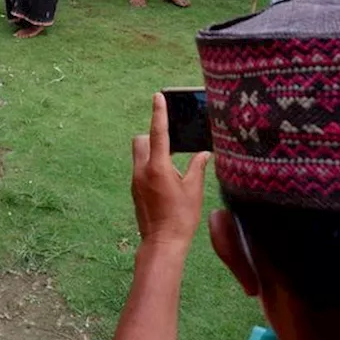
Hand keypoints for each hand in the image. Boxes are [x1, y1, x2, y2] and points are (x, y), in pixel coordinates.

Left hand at [130, 93, 209, 247]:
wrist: (162, 243)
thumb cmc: (181, 218)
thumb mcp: (194, 190)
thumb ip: (197, 167)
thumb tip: (204, 153)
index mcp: (157, 167)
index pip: (158, 133)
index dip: (159, 113)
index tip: (158, 96)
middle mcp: (141, 170)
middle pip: (141, 141)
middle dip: (152, 137)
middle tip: (171, 145)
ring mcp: (135, 181)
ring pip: (138, 155)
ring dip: (152, 154)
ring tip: (172, 167)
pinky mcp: (134, 191)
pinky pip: (140, 170)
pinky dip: (150, 168)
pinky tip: (166, 181)